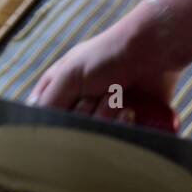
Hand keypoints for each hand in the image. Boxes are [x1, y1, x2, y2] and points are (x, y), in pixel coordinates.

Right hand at [30, 16, 181, 131]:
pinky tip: (130, 109)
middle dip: (85, 113)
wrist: (153, 51)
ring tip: (117, 95)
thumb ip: (47, 103)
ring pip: (95, 138)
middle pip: (71, 133)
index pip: (44, 121)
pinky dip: (124, 127)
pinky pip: (118, 141)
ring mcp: (102, 117)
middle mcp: (77, 107)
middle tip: (96, 93)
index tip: (66, 111)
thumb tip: (37, 132)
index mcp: (58, 92)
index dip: (55, 121)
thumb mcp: (68, 74)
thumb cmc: (107, 54)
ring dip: (106, 116)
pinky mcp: (125, 125)